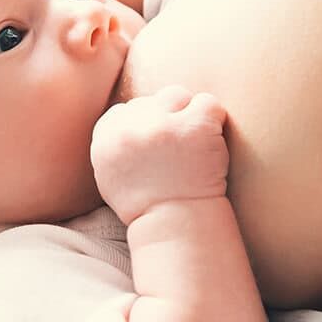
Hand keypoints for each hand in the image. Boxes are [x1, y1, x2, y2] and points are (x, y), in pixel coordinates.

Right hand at [90, 85, 229, 223]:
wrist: (177, 226)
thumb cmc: (147, 204)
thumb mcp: (110, 174)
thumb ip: (112, 142)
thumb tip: (125, 112)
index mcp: (106, 137)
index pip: (128, 109)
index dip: (146, 126)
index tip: (158, 149)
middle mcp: (131, 127)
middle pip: (153, 101)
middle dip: (167, 119)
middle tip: (179, 150)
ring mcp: (163, 124)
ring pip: (178, 95)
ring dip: (189, 115)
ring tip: (196, 144)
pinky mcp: (195, 126)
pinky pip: (208, 103)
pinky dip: (215, 119)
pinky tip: (212, 143)